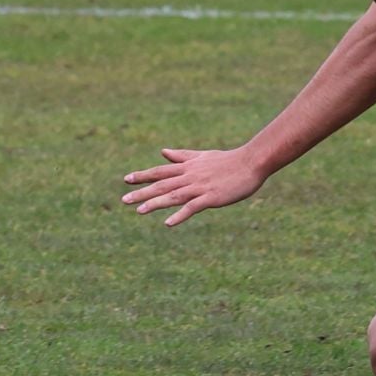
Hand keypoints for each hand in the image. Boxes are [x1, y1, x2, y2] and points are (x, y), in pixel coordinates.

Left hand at [121, 146, 266, 226]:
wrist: (252, 162)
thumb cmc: (228, 160)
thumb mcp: (202, 156)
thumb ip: (182, 156)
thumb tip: (163, 152)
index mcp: (188, 167)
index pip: (161, 171)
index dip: (143, 175)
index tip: (126, 179)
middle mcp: (191, 176)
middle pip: (163, 184)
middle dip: (143, 192)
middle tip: (124, 199)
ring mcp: (200, 187)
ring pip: (174, 195)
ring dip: (156, 203)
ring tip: (140, 211)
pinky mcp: (211, 197)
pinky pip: (193, 207)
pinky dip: (180, 214)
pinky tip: (168, 223)